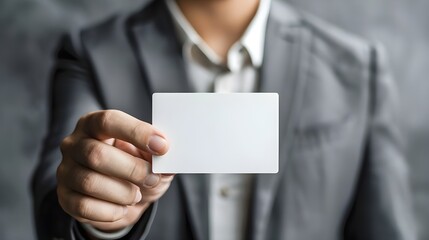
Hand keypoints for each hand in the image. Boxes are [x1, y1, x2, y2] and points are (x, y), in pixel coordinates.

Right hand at [57, 110, 171, 231]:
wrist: (123, 195)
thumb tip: (168, 156)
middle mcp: (74, 144)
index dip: (137, 132)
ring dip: (123, 192)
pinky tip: (123, 207)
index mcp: (94, 124)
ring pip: (90, 182)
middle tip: (153, 178)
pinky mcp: (64, 196)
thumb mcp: (150, 155)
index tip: (162, 146)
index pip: (109, 121)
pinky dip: (111, 211)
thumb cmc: (137, 165)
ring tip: (137, 194)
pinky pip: (84, 206)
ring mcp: (65, 170)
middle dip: (132, 169)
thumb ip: (158, 153)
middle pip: (96, 154)